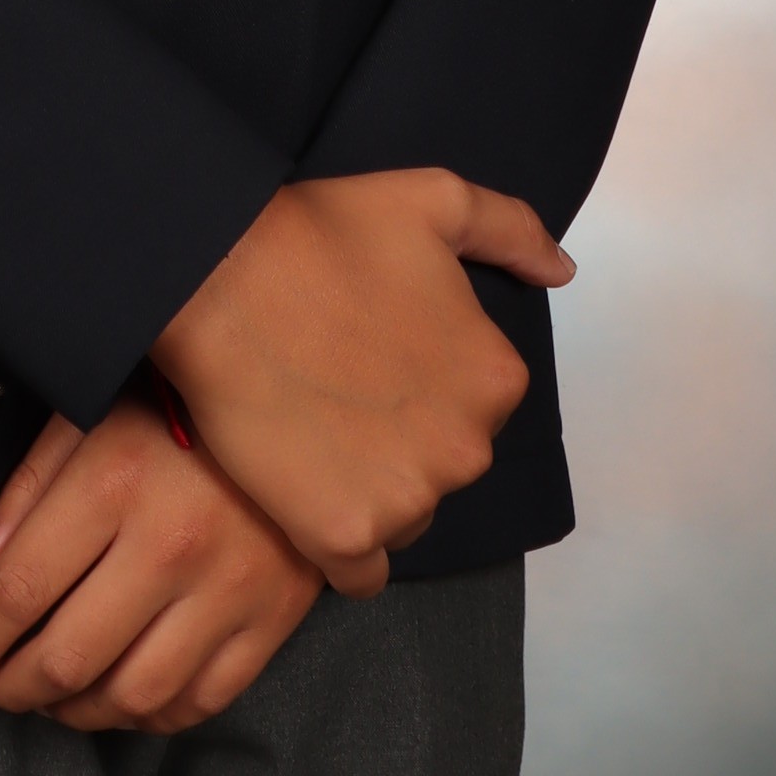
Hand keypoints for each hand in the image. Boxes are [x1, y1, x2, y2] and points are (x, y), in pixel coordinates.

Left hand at [0, 391, 323, 733]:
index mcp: (115, 482)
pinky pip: (200, 699)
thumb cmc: (182, 405)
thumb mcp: (93, 412)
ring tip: (49, 698)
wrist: (304, 408)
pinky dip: (150, 715)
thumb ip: (30, 487)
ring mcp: (230, 589)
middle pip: (68, 656)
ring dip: (75, 712)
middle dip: (10, 687)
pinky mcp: (274, 617)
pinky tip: (120, 698)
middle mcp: (172, 545)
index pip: (19, 590)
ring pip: (133, 694)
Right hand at [153, 169, 571, 594]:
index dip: (417, 388)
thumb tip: (559, 271)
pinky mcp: (344, 535)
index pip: (472, 409)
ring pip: (401, 519)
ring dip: (365, 494)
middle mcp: (468, 448)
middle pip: (440, 468)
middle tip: (332, 396)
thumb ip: (514, 231)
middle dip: (397, 444)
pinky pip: (360, 575)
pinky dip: (337, 548)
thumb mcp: (436, 200)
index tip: (369, 363)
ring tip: (308, 438)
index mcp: (495, 378)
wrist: (217, 274)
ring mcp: (409, 498)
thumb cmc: (319, 233)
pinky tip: (302, 501)